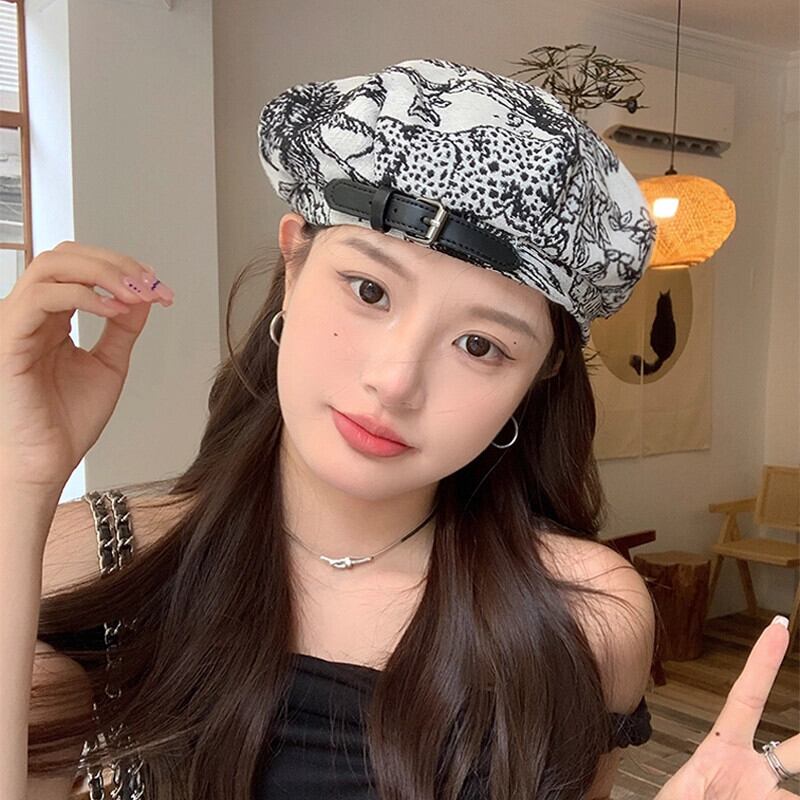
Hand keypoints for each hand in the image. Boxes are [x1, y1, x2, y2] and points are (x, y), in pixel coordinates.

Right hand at [0, 241, 173, 496]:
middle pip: (65, 256)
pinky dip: (84, 297)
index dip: (122, 268)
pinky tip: (114, 311)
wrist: (49, 460)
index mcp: (52, 318)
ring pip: (51, 266)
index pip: (79, 267)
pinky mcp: (9, 340)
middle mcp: (31, 314)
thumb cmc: (69, 420)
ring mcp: (16, 324)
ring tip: (137, 294)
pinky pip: (41, 299)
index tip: (158, 286)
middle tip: (151, 284)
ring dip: (103, 273)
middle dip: (116, 263)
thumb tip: (144, 294)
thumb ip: (123, 327)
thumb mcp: (110, 363)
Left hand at [656, 616, 798, 798]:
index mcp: (723, 750)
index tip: (778, 628)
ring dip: (789, 794)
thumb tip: (714, 790)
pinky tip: (779, 799)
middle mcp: (755, 771)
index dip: (762, 664)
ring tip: (755, 791)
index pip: (746, 698)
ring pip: (797, 791)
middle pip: (799, 747)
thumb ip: (691, 792)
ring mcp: (768, 793)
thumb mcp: (678, 798)